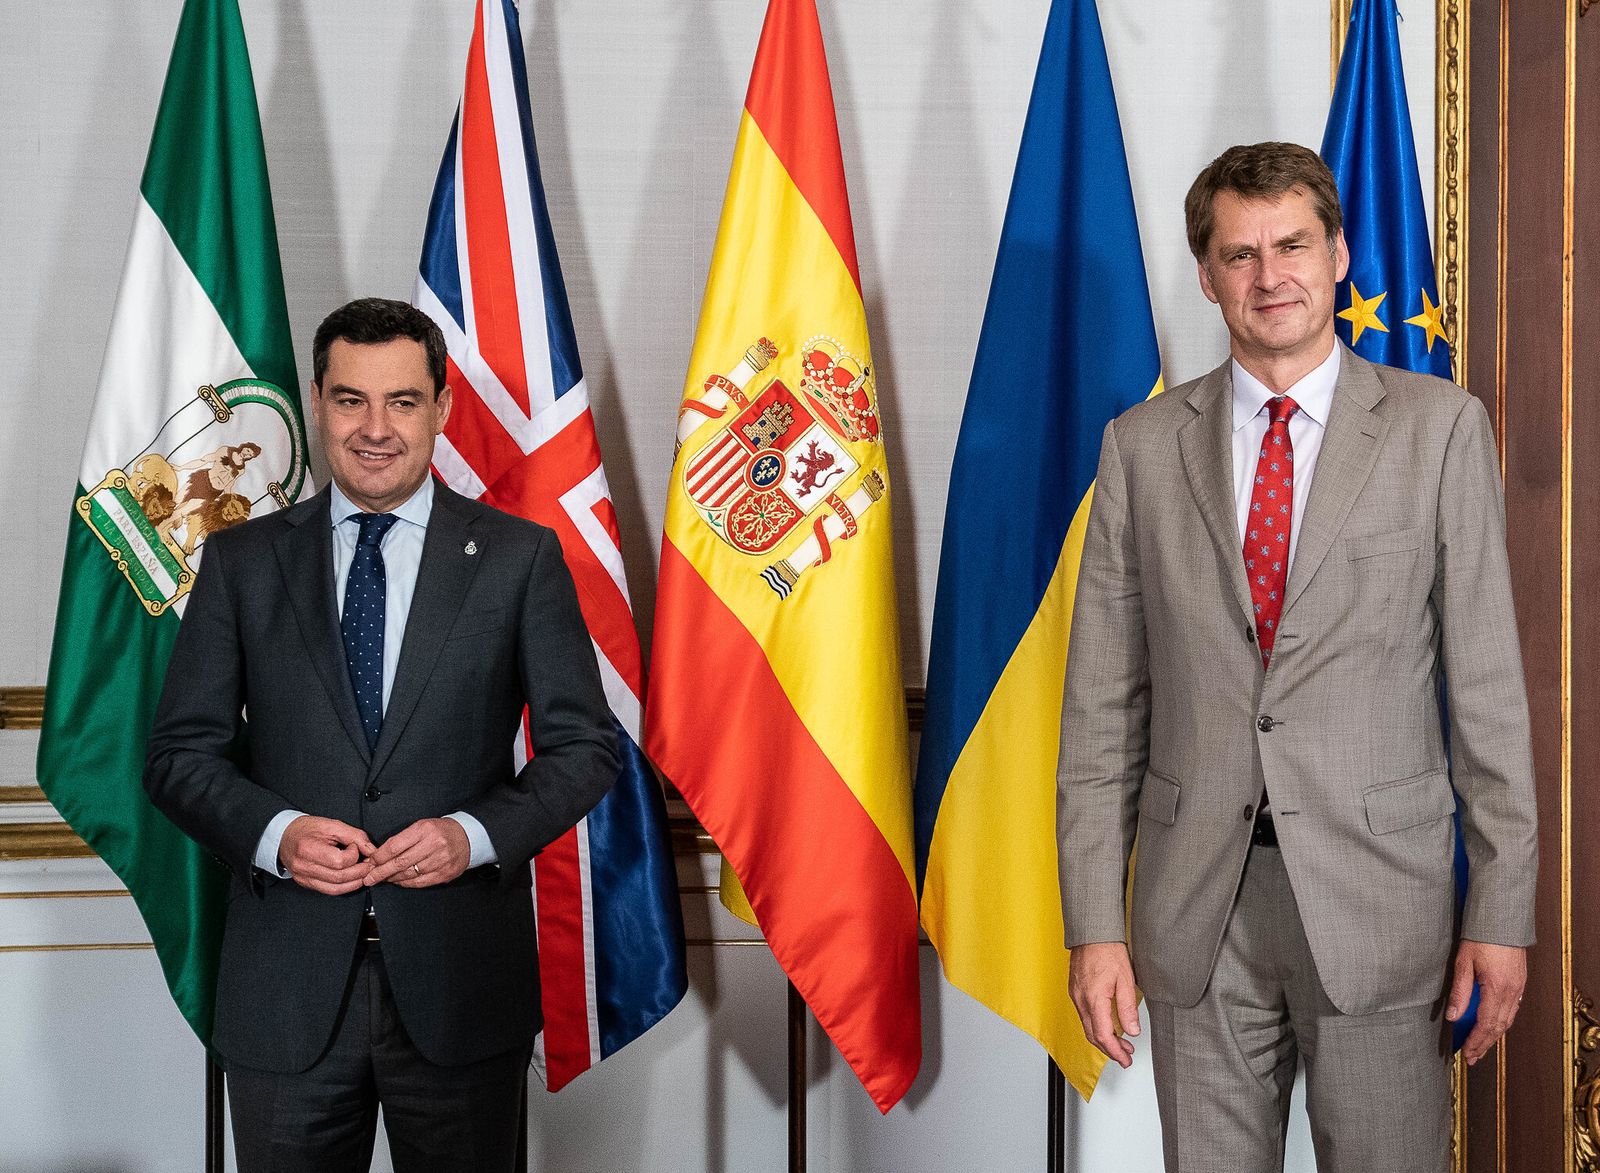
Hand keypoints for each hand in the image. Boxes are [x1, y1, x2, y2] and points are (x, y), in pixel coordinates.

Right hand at [279, 816, 375, 894]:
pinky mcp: (306, 883)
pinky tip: (352, 879)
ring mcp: (303, 878)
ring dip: (355, 882)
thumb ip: (354, 836)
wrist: (285, 836)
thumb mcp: (332, 825)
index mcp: (308, 849)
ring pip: (335, 888)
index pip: (339, 861)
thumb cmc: (307, 829)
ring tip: (363, 872)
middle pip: (339, 877)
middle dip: (360, 872)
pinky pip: (328, 890)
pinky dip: (344, 887)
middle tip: (369, 864)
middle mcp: (304, 867)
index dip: (354, 855)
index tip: (356, 847)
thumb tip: (371, 850)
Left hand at [364, 818, 470, 887]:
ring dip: (392, 878)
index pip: (395, 846)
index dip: (379, 856)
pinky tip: (398, 881)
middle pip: (400, 862)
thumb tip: (379, 855)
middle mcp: (433, 845)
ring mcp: (440, 861)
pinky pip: (420, 882)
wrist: (468, 837)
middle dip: (380, 872)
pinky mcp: (444, 873)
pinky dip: (406, 883)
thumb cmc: (441, 831)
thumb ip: (402, 839)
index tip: (371, 862)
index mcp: (425, 829)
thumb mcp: (422, 826)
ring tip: (382, 879)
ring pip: (408, 874)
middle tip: (369, 877)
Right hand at [1069, 941, 1140, 1068]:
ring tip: (1121, 1042)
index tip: (1126, 1060)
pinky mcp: (1075, 990)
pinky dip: (1096, 1026)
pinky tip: (1108, 1024)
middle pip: (1092, 1035)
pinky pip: (1084, 1015)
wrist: (1091, 932)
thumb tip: (1132, 1031)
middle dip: (1110, 1050)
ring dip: (1103, 1038)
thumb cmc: (1107, 950)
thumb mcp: (1125, 979)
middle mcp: (1080, 1000)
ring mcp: (1075, 995)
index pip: (1103, 1036)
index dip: (1115, 1052)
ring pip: (1087, 1026)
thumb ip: (1128, 1008)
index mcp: (1094, 999)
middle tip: (1126, 1056)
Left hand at [1447, 940, 1526, 1064]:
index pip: (1486, 1024)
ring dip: (1493, 1036)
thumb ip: (1459, 992)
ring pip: (1507, 1020)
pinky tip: (1493, 1027)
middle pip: (1499, 1027)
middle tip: (1472, 1058)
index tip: (1466, 1053)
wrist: (1502, 920)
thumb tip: (1452, 1016)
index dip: (1476, 1041)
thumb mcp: (1464, 963)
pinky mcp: (1520, 983)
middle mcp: (1512, 992)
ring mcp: (1518, 988)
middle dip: (1484, 1044)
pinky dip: (1502, 1022)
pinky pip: (1512, 1010)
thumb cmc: (1481, 937)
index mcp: (1497, 988)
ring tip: (1480, 1048)